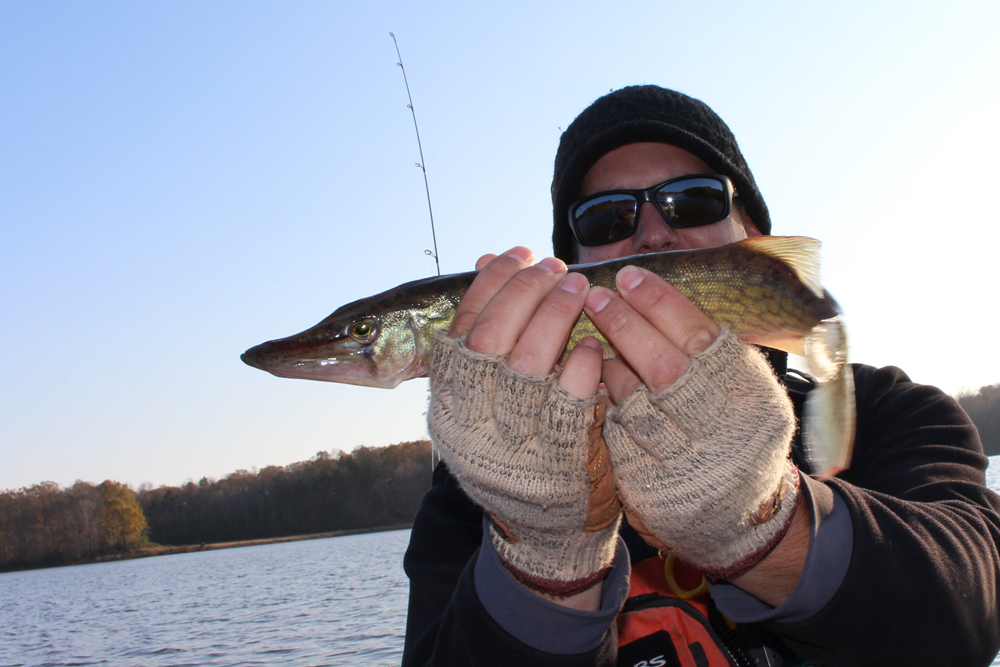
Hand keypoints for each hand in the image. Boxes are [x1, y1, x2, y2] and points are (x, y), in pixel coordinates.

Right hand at [428, 248, 620, 598]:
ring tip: (580, 287)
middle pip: (492, 336)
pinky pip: (569, 400)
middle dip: (526, 290)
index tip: (520, 253)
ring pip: (529, 361)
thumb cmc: (517, 451)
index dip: (491, 282)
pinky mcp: (555, 462)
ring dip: (556, 314)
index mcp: (447, 400)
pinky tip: (595, 344)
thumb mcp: (486, 398)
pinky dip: (583, 365)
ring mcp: (509, 443)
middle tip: (557, 267)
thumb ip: (486, 336)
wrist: (543, 535)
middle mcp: (469, 421)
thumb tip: (484, 260)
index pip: (462, 325)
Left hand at [584, 265, 798, 578]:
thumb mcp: (742, 390)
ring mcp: (688, 465)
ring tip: (592, 333)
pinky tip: (593, 379)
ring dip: (607, 363)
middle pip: (666, 368)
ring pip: (635, 402)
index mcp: (753, 397)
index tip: (630, 276)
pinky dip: (604, 402)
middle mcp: (726, 432)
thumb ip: (709, 349)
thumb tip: (654, 289)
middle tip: (595, 295)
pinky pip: (617, 434)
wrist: (740, 520)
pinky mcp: (653, 488)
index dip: (663, 303)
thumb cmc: (735, 434)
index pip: (704, 338)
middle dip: (625, 325)